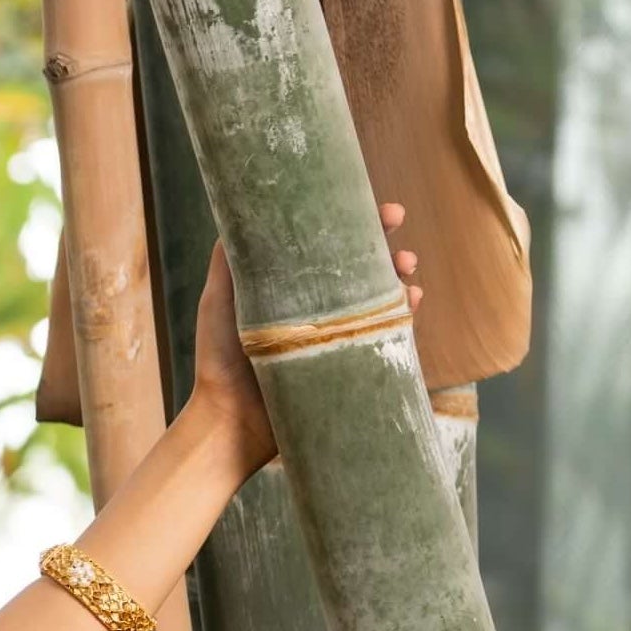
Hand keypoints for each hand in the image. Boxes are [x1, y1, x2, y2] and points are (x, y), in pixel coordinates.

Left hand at [188, 210, 421, 486]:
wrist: (229, 422)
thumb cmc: (219, 359)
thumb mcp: (219, 300)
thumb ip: (230, 261)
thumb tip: (239, 209)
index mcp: (292, 288)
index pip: (330, 247)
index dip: (357, 224)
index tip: (379, 208)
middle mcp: (317, 309)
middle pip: (362, 270)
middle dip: (387, 247)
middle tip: (398, 231)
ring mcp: (335, 337)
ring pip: (379, 300)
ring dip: (401, 279)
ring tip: (408, 271)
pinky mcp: (346, 364)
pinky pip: (383, 337)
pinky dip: (402, 318)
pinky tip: (411, 304)